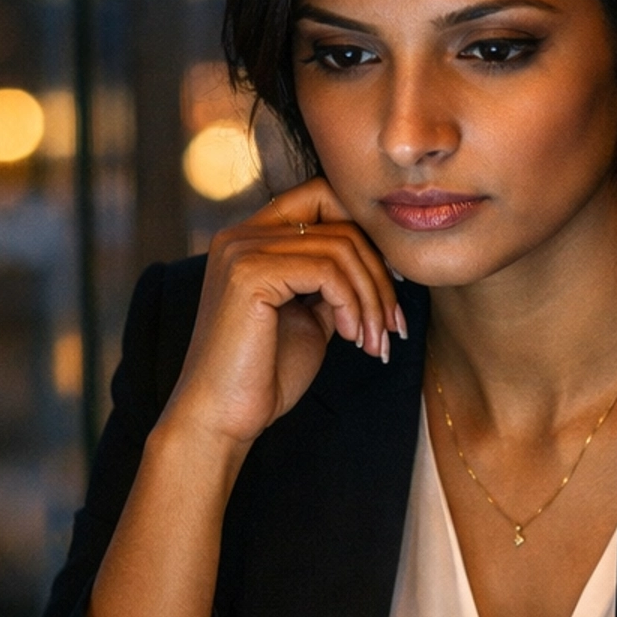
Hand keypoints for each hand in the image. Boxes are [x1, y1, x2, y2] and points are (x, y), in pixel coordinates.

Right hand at [164, 178, 404, 455]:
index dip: (366, 236)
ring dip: (371, 298)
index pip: (322, 197)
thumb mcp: (309, 317)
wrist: (223, 419)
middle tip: (392, 325)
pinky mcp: (249, 274)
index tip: (392, 285)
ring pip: (341, 247)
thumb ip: (330, 283)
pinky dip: (352, 304)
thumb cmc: (265, 375)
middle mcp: (242, 235)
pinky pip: (327, 271)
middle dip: (379, 274)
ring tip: (374, 340)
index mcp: (252, 240)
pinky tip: (349, 337)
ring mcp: (242, 250)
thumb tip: (377, 261)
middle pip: (340, 221)